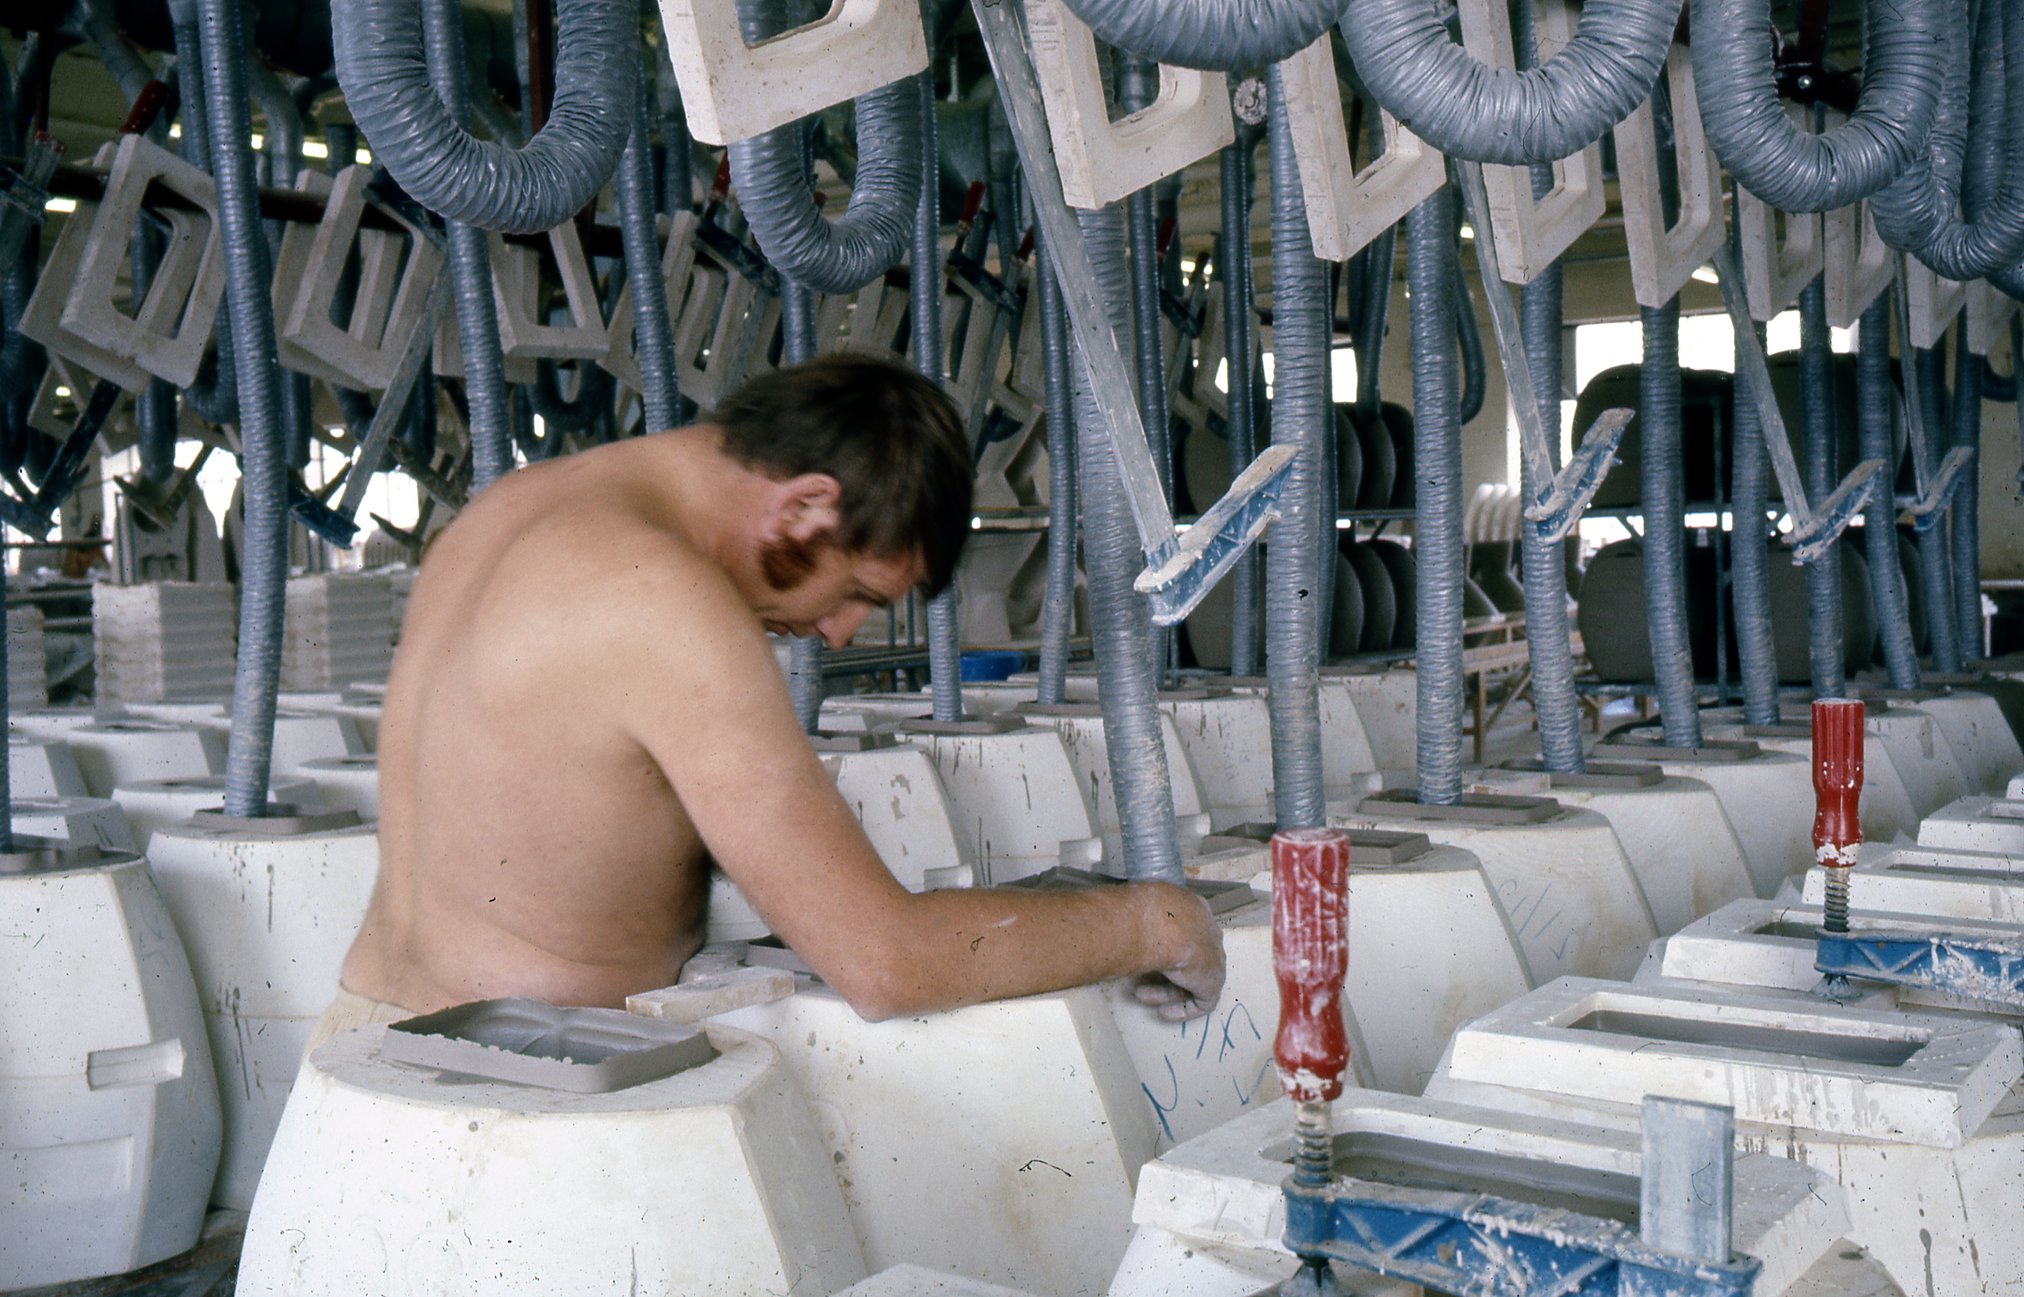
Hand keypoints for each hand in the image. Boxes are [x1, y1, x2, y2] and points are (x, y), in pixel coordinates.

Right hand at [1132, 884, 1224, 1021]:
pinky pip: (1201, 1000)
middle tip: (1138, 980)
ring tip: (1140, 995)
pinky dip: (1182, 1009)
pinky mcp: (1214, 981)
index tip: (1140, 955)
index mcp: (1192, 908)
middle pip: (1186, 958)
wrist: (1166, 927)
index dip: (1160, 949)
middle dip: (1161, 973)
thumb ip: (1138, 920)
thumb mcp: (1139, 911)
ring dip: (1164, 991)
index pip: (1180, 933)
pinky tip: (1164, 1011)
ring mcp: (1213, 956)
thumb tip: (1120, 924)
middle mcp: (1206, 931)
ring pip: (1190, 979)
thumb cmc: (1146, 912)